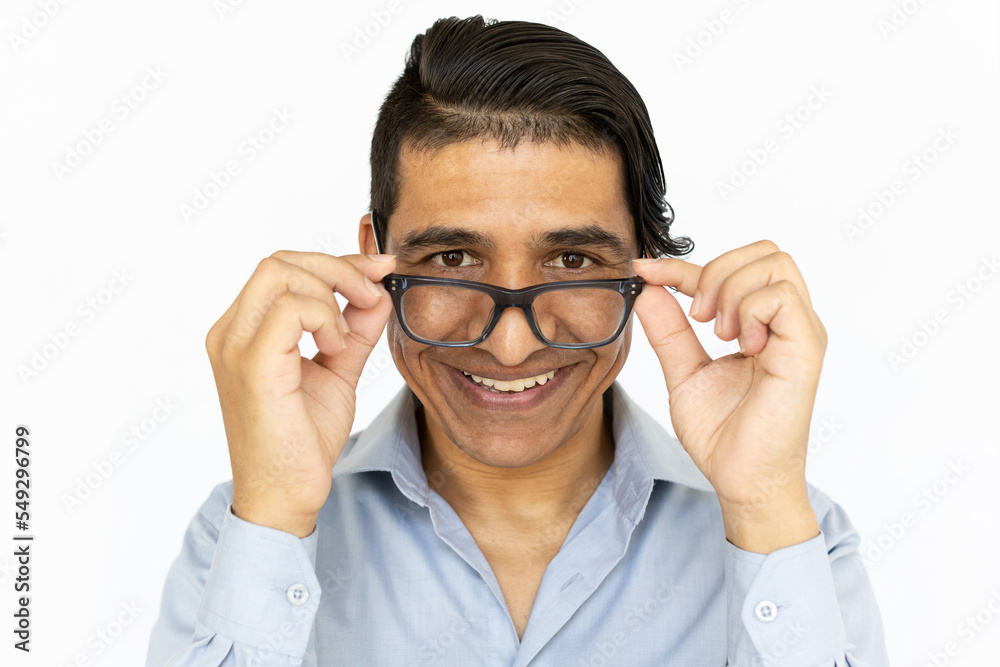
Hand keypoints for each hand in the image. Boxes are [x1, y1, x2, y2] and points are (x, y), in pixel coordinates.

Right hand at [205, 251, 395, 536]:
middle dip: (336, 268)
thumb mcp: (339, 370)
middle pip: (279, 261)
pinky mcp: (253, 365)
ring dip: (331, 291)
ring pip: (281, 273)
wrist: (286, 495)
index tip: (377, 271)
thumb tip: (377, 291)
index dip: (335, 263)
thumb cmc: (303, 440)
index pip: (282, 269)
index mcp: (244, 331)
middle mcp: (231, 333)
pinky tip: (336, 350)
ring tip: (346, 337)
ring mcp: (235, 346)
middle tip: (371, 293)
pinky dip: (324, 317)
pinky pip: (290, 310)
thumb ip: (355, 329)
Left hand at [630, 240, 825, 552]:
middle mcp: (786, 322)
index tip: (646, 272)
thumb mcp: (684, 372)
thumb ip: (668, 331)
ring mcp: (800, 333)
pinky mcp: (805, 349)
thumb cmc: (723, 434)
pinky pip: (782, 297)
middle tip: (697, 316)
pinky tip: (740, 344)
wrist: (741, 480)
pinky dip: (751, 310)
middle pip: (764, 251)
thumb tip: (648, 289)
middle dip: (716, 270)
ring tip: (719, 334)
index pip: (729, 268)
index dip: (682, 265)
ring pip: (775, 263)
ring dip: (732, 290)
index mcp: (762, 325)